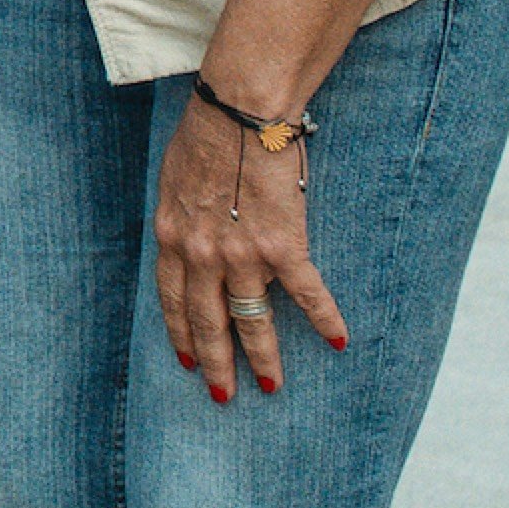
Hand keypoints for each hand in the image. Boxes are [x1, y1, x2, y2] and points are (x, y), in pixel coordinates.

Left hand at [153, 92, 349, 400]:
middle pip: (206, 321)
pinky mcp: (283, 245)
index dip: (180, 333)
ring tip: (270, 385)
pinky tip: (337, 342)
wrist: (240, 112)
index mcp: (172, 236)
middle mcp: (202, 253)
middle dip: (214, 362)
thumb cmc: (206, 135)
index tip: (185, 360)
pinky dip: (325, 319)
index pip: (171, 298)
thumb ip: (181, 217)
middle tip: (221, 395)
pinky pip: (307, 294)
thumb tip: (187, 236)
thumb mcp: (173, 180)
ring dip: (262, 356)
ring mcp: (242, 254)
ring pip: (252, 319)